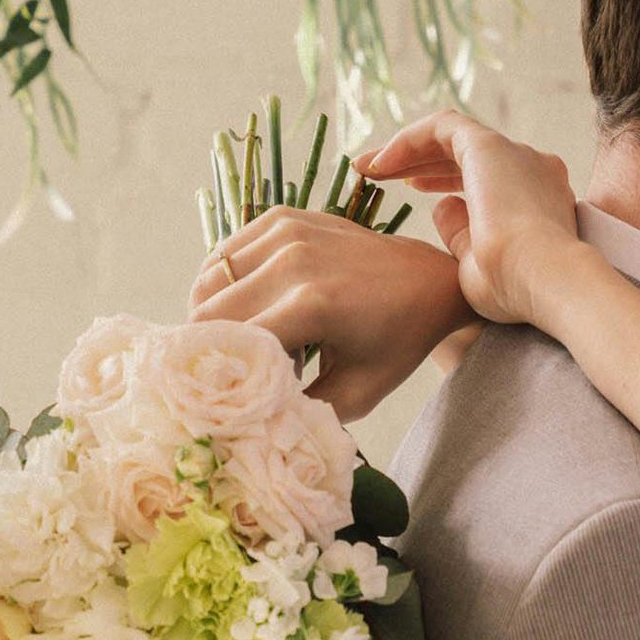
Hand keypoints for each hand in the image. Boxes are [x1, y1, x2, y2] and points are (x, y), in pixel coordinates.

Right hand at [190, 206, 478, 422]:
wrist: (430, 281)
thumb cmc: (398, 342)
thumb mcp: (357, 393)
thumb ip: (298, 411)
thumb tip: (244, 421)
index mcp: (312, 304)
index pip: (227, 342)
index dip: (216, 374)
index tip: (221, 395)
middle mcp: (294, 260)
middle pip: (209, 312)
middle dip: (214, 347)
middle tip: (239, 368)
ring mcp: (287, 231)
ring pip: (209, 281)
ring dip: (218, 315)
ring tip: (253, 337)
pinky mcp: (283, 217)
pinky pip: (224, 255)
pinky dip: (226, 285)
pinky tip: (255, 306)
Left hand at [354, 110, 584, 326]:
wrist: (545, 280)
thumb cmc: (517, 289)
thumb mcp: (480, 265)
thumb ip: (462, 235)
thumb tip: (442, 207)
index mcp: (539, 199)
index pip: (488, 178)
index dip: (445, 180)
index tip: (413, 192)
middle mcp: (532, 169)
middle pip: (467, 156)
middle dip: (421, 163)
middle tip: (381, 176)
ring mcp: (515, 154)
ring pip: (452, 139)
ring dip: (409, 151)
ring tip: (368, 168)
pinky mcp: (490, 146)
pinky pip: (442, 127)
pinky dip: (408, 140)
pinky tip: (380, 164)